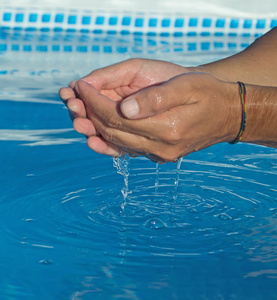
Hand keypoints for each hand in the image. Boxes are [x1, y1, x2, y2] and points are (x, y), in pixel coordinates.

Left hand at [73, 73, 240, 161]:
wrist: (227, 115)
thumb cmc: (208, 94)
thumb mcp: (186, 86)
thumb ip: (156, 99)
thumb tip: (125, 109)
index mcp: (167, 129)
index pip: (118, 118)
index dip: (95, 102)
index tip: (80, 86)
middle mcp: (161, 147)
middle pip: (114, 132)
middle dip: (90, 114)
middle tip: (74, 98)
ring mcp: (160, 154)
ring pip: (118, 143)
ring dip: (95, 128)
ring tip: (78, 114)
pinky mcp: (159, 155)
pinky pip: (128, 150)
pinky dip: (109, 142)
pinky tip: (96, 137)